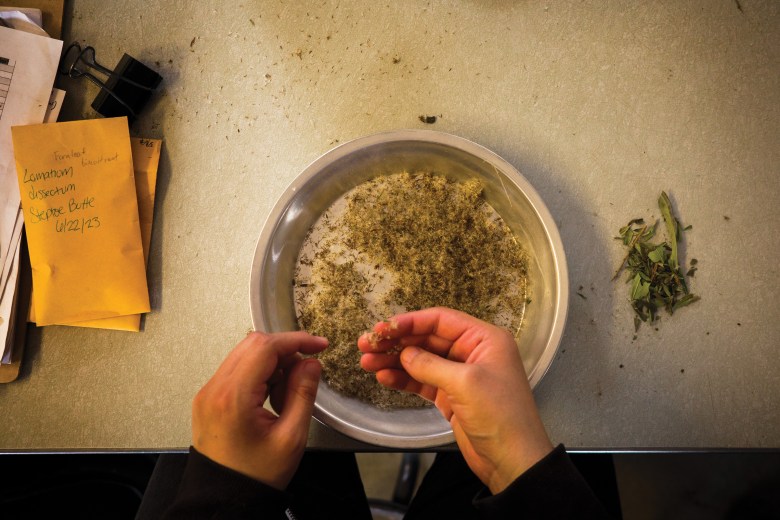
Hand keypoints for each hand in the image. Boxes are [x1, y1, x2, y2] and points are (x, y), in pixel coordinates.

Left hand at [192, 331, 326, 489]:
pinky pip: (237, 369)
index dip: (296, 340)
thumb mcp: (291, 437)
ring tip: (287, 394)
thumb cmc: (255, 476)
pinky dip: (259, 374)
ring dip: (272, 363)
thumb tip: (311, 363)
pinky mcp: (209, 398)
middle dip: (285, 351)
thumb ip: (303, 394)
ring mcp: (208, 392)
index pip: (265, 347)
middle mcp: (214, 389)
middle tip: (306, 371)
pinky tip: (272, 397)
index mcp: (233, 397)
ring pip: (245, 354)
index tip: (319, 345)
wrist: (224, 499)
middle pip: (253, 345)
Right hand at [358, 307, 552, 493]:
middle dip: (397, 341)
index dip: (409, 322)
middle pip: (427, 338)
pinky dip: (403, 379)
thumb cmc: (502, 417)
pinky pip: (422, 381)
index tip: (383, 328)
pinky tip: (384, 377)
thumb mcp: (465, 384)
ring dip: (394, 360)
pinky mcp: (451, 396)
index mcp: (485, 339)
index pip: (441, 320)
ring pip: (421, 360)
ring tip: (367, 362)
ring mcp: (461, 375)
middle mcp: (473, 352)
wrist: (514, 461)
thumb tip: (404, 353)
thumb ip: (430, 365)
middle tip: (367, 344)